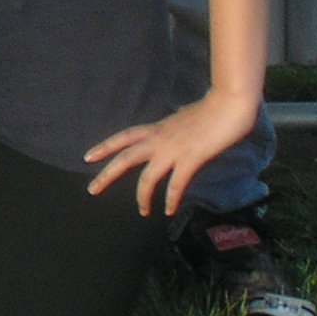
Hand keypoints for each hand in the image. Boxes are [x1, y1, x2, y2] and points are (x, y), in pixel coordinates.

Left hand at [85, 89, 258, 217]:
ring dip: (142, 195)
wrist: (228, 103)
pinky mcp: (190, 159)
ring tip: (142, 211)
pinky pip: (176, 183)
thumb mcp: (183, 118)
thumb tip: (174, 128)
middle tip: (92, 190)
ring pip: (147, 175)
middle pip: (125, 157)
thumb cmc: (211, 110)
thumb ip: (174, 127)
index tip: (87, 157)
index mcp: (156, 128)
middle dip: (107, 174)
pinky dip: (171, 198)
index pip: (123, 137)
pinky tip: (169, 210)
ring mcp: (173, 149)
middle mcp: (159, 139)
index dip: (105, 147)